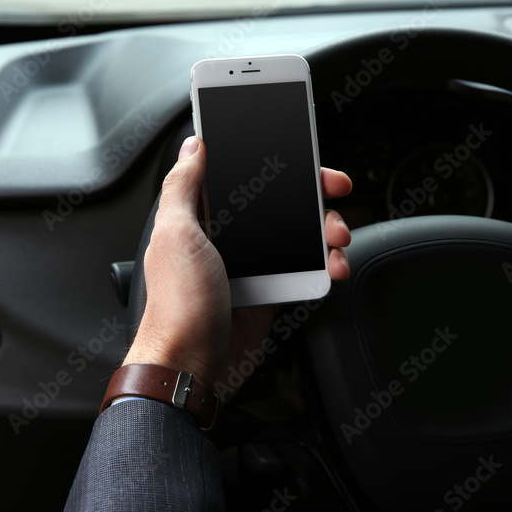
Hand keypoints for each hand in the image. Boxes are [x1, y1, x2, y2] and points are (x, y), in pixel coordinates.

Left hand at [123, 136, 352, 394]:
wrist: (192, 366)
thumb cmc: (177, 305)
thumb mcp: (175, 233)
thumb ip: (183, 185)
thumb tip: (193, 146)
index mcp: (201, 215)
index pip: (243, 174)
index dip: (275, 162)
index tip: (302, 156)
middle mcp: (227, 235)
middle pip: (280, 200)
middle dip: (313, 194)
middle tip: (335, 192)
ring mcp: (251, 262)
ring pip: (299, 233)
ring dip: (326, 229)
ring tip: (336, 238)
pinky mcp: (269, 289)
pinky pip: (305, 268)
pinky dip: (324, 264)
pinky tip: (332, 266)